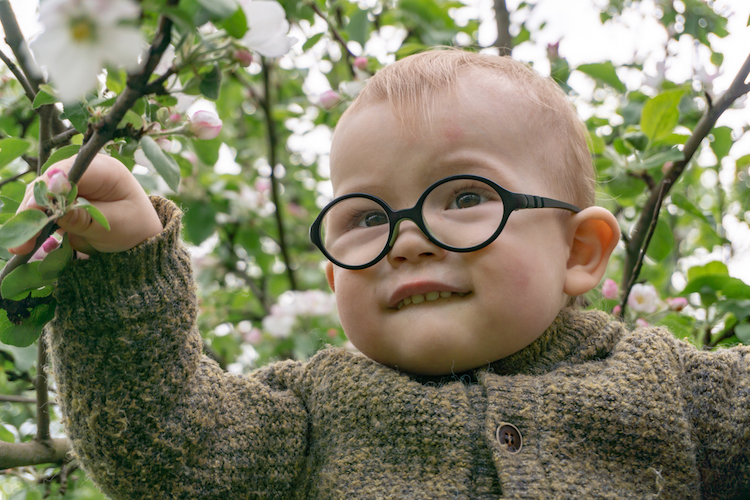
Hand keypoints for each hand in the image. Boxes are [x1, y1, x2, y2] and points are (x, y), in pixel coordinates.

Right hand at [8, 154, 163, 254]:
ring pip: (39, 197)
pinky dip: (33, 226)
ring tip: (21, 246)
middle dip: (33, 209)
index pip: (70, 170)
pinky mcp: (60, 203)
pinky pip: (40, 211)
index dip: (50, 187)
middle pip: (48, 183)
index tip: (36, 206)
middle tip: (23, 237)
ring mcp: (69, 187)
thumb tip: (53, 202)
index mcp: (104, 169)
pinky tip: (26, 244)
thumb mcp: (115, 223)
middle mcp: (82, 172)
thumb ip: (85, 215)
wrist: (139, 238)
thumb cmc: (135, 226)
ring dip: (28, 220)